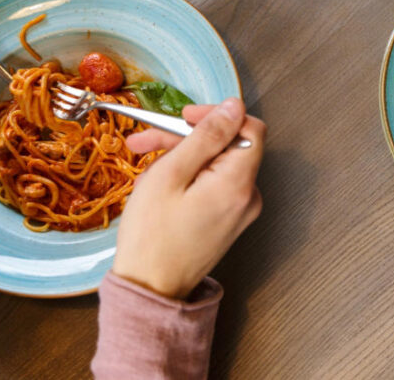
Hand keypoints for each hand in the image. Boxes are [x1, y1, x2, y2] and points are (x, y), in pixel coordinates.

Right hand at [112, 98, 265, 299]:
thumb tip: (234, 106)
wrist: (150, 289)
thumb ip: (206, 136)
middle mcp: (248, 196)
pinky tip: (158, 183)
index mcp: (238, 183)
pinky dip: (187, 176)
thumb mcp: (171, 174)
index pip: (250, 128)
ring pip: (215, 164)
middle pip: (227, 146)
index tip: (184, 117)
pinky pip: (213, 184)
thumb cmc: (153, 237)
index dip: (218, 115)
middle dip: (186, 137)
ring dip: (180, 156)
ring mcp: (240, 210)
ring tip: (143, 164)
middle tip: (146, 140)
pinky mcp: (228, 219)